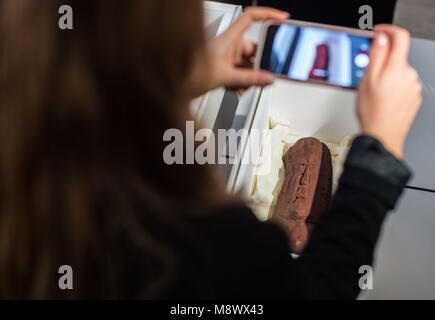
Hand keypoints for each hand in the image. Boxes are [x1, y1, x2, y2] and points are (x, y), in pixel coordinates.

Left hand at [186, 7, 288, 97]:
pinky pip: (239, 73)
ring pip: (246, 65)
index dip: (267, 14)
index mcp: (228, 38)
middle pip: (253, 50)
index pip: (250, 18)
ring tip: (243, 87)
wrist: (175, 88)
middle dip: (257, 66)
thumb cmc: (189, 74)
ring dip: (248, 78)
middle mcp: (227, 46)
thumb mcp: (225, 77)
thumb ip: (250, 79)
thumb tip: (268, 79)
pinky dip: (241, 82)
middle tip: (261, 77)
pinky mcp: (222, 69)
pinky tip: (237, 90)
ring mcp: (225, 58)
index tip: (282, 18)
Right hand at [357, 25, 421, 158]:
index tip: (379, 32)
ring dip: (386, 77)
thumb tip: (381, 38)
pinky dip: (391, 88)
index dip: (388, 30)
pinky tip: (381, 100)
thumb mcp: (367, 79)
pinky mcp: (413, 97)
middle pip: (397, 57)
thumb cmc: (372, 111)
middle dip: (382, 61)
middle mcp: (409, 75)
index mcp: (397, 67)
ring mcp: (412, 87)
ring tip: (373, 93)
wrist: (382, 135)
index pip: (400, 37)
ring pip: (398, 72)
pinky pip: (401, 85)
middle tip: (367, 76)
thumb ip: (376, 55)